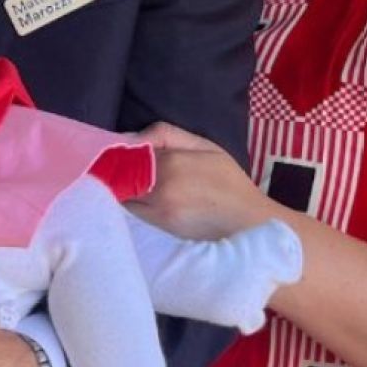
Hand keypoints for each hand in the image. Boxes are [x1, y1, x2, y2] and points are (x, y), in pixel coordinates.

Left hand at [129, 121, 275, 240]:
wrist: (248, 223)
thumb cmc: (229, 181)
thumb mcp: (205, 146)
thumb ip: (168, 134)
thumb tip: (134, 137)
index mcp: (170, 165)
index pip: (127, 155)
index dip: (121, 152)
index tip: (121, 150)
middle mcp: (159, 192)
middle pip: (120, 178)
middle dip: (118, 171)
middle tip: (120, 165)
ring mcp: (157, 215)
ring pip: (123, 197)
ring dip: (122, 189)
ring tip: (132, 182)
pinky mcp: (159, 232)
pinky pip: (134, 213)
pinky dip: (132, 204)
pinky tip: (141, 198)